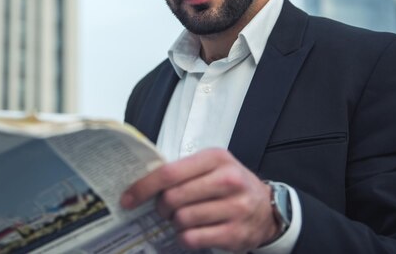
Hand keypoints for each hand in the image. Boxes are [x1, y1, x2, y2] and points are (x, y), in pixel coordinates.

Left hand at [120, 148, 279, 251]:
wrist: (267, 208)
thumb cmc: (231, 184)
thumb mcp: (212, 166)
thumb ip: (183, 170)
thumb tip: (143, 183)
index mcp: (216, 158)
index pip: (170, 173)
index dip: (144, 187)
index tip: (127, 198)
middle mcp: (228, 180)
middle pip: (173, 198)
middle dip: (161, 207)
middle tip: (164, 209)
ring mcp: (234, 208)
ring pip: (182, 219)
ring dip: (175, 223)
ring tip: (183, 219)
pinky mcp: (235, 233)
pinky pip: (193, 238)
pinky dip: (185, 237)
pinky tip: (192, 231)